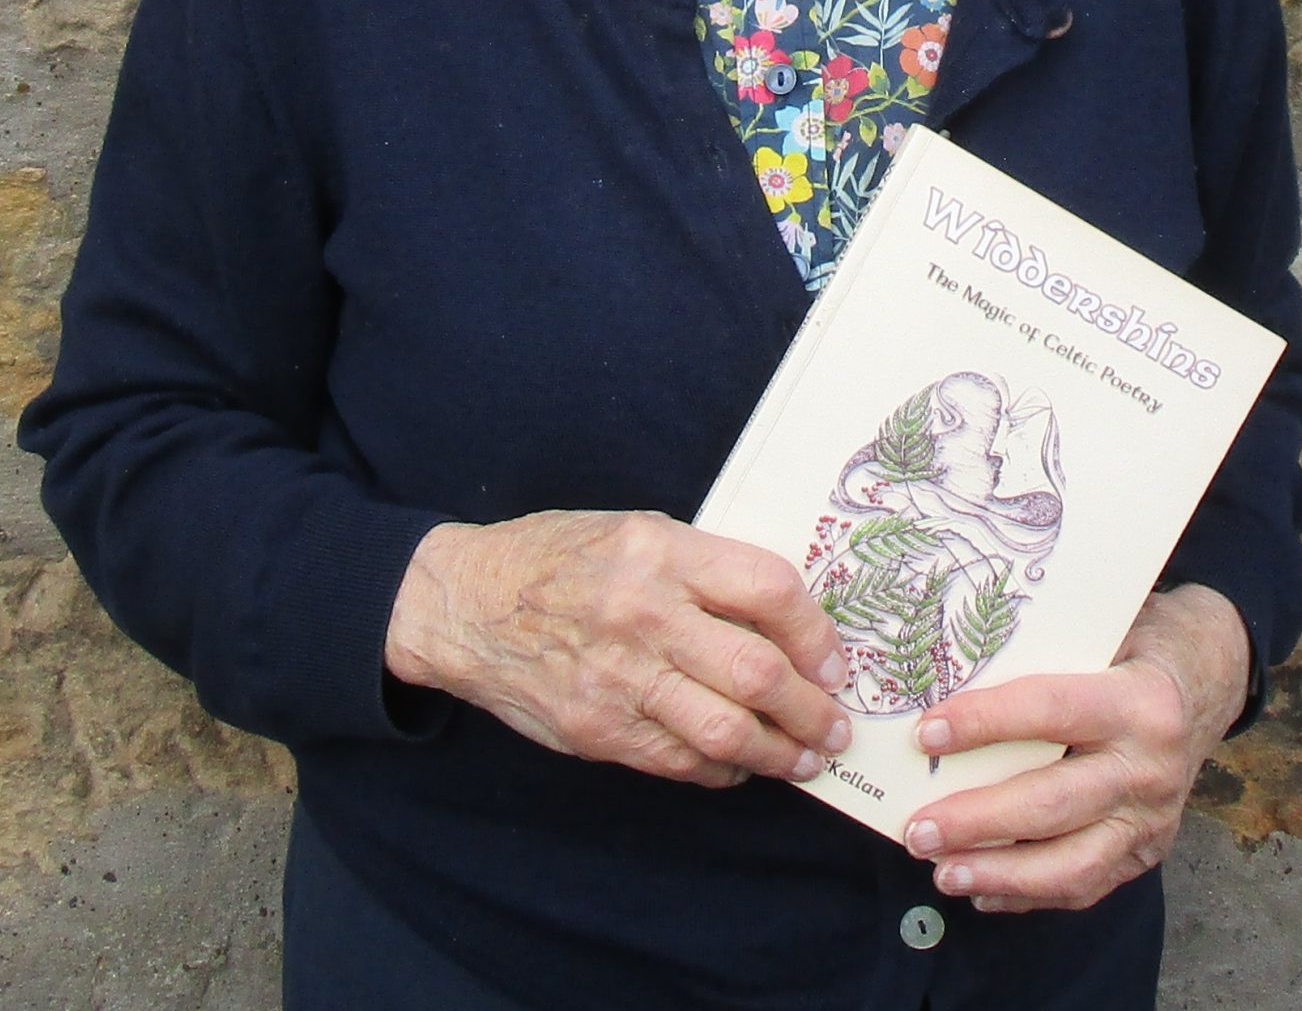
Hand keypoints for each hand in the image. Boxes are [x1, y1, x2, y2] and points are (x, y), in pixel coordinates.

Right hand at [384, 511, 854, 789]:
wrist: (466, 603)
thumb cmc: (561, 559)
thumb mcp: (636, 531)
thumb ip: (705, 567)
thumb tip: (787, 617)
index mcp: (661, 551)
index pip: (767, 589)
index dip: (816, 632)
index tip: (835, 661)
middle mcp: (644, 613)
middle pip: (757, 672)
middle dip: (812, 710)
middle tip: (836, 727)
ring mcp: (618, 677)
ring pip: (725, 730)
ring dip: (779, 754)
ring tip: (803, 758)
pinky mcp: (597, 729)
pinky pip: (679, 761)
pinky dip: (721, 769)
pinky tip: (739, 765)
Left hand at [900, 584, 1251, 912]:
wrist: (1209, 680)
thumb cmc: (1137, 644)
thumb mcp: (1105, 626)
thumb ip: (1044, 648)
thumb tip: (948, 667)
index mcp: (1139, 700)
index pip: (1050, 711)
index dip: (986, 723)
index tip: (927, 733)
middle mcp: (1150, 767)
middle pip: (1053, 803)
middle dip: (979, 821)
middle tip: (918, 830)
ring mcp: (1152, 818)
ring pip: (1071, 863)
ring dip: (999, 874)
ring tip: (941, 871)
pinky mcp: (1147, 850)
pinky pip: (1085, 884)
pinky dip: (1028, 894)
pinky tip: (981, 889)